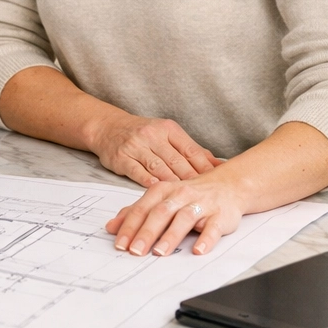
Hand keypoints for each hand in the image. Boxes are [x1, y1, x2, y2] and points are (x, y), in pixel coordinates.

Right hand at [91, 114, 220, 187]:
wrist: (107, 126)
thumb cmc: (142, 134)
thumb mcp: (167, 134)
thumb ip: (191, 150)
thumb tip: (220, 165)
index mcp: (168, 129)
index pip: (191, 151)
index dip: (206, 169)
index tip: (218, 185)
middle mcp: (152, 135)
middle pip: (177, 162)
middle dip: (193, 181)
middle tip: (206, 198)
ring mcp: (136, 146)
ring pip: (159, 168)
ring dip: (174, 185)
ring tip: (187, 200)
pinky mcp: (122, 158)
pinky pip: (138, 172)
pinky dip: (149, 182)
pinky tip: (159, 192)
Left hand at [106, 174, 244, 256]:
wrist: (227, 185)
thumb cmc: (188, 195)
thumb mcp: (160, 199)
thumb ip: (136, 212)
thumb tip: (111, 227)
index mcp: (161, 191)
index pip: (141, 209)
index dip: (129, 226)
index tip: (119, 244)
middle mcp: (179, 195)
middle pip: (160, 213)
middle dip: (146, 233)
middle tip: (135, 251)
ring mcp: (201, 204)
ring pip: (183, 219)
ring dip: (171, 236)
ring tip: (159, 252)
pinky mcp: (220, 215)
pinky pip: (213, 227)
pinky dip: (206, 239)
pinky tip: (198, 250)